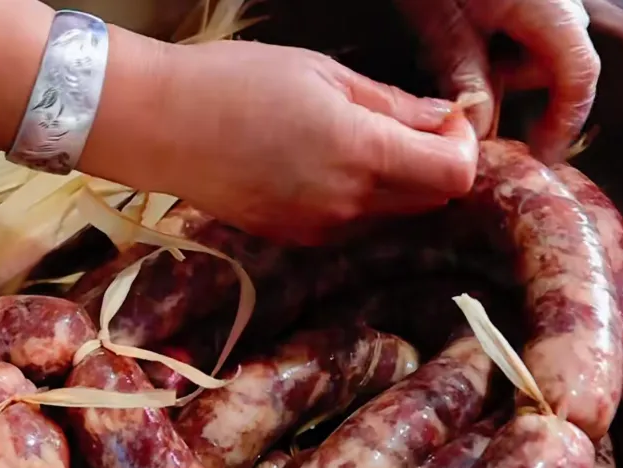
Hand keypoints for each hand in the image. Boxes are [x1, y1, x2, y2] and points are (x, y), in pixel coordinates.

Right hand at [94, 40, 477, 244]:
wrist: (158, 126)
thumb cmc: (233, 83)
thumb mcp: (323, 74)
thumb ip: (391, 104)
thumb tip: (444, 118)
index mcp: (360, 152)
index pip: (455, 175)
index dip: (464, 147)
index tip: (446, 120)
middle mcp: (346, 203)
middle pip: (431, 200)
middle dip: (434, 164)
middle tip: (411, 124)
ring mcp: (318, 228)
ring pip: (391, 215)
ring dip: (396, 183)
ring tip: (356, 139)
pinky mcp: (292, 238)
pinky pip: (349, 224)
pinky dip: (356, 199)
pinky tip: (320, 164)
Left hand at [396, 0, 599, 161]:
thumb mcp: (443, 23)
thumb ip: (465, 75)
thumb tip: (479, 130)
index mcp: (550, 11)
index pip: (577, 79)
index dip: (561, 123)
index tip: (537, 155)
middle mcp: (561, 3)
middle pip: (550, 68)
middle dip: (506, 88)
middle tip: (461, 94)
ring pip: (530, 50)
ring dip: (491, 65)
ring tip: (446, 49)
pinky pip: (519, 29)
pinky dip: (488, 43)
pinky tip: (453, 32)